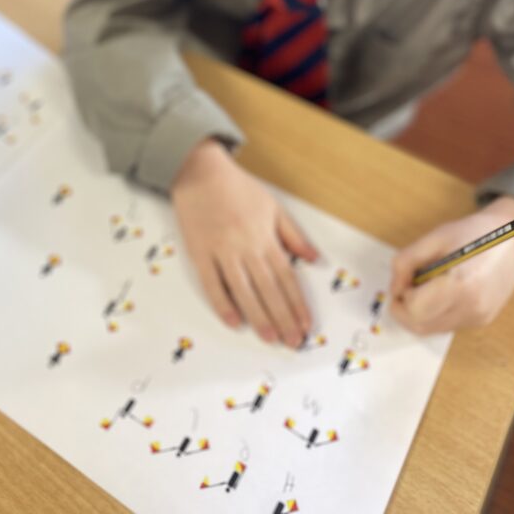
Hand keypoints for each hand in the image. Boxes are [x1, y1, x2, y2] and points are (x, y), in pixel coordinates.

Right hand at [171, 139, 317, 347]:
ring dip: (258, 317)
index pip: (287, 277)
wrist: (200, 171)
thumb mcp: (273, 206)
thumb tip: (314, 259)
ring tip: (269, 338)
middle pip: (269, 289)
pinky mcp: (199, 252)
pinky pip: (212, 284)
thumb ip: (293, 235)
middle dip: (283, 318)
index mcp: (265, 236)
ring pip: (244, 291)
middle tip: (292, 342)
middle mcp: (246, 246)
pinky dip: (223, 304)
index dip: (297, 304)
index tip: (305, 325)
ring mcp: (222, 250)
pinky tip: (234, 321)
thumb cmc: (237, 187)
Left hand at [390, 195, 513, 334]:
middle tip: (403, 286)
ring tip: (422, 287)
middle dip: (402, 310)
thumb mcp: (435, 238)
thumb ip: (407, 261)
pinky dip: (433, 314)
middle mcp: (471, 308)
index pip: (415, 309)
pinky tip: (438, 292)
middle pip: (420, 326)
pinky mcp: (482, 321)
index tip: (402, 278)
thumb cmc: (473, 234)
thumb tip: (394, 286)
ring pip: (432, 330)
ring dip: (416, 314)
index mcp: (461, 284)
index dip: (400, 295)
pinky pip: (446, 325)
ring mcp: (478, 318)